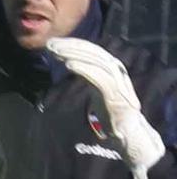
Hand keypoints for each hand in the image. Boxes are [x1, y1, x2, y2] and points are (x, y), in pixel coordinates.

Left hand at [49, 36, 167, 178]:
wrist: (129, 134)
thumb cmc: (112, 115)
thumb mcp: (96, 92)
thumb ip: (88, 79)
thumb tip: (72, 67)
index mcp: (112, 70)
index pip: (92, 52)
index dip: (73, 45)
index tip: (54, 43)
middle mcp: (117, 72)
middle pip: (93, 53)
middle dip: (70, 46)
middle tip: (50, 44)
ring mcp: (118, 83)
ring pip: (95, 62)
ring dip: (74, 55)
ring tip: (56, 52)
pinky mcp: (116, 95)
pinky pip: (98, 78)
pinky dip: (84, 70)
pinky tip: (69, 65)